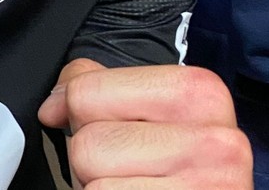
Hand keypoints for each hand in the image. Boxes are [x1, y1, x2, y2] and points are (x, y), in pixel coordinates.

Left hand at [38, 59, 251, 188]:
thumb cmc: (181, 166)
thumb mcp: (148, 111)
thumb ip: (97, 89)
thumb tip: (52, 108)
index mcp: (201, 93)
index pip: (86, 93)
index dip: (83, 116)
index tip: (114, 131)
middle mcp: (217, 143)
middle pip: (88, 144)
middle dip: (94, 164)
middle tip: (130, 172)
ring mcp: (209, 187)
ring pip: (95, 185)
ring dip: (102, 189)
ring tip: (137, 186)